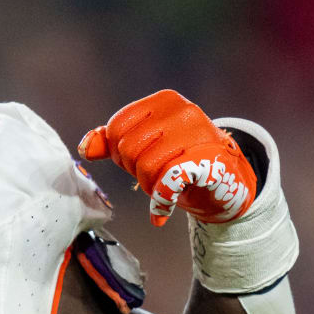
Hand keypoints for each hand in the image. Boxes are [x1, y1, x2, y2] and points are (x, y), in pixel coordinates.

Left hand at [78, 90, 255, 225]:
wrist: (227, 181)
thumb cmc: (182, 159)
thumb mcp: (147, 145)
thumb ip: (114, 142)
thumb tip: (86, 147)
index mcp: (165, 101)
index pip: (117, 127)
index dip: (118, 152)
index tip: (136, 161)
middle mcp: (184, 111)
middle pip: (128, 148)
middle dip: (134, 170)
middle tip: (153, 176)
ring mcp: (199, 135)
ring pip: (146, 167)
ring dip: (149, 188)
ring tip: (162, 189)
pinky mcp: (210, 162)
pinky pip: (170, 182)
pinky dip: (160, 202)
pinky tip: (160, 212)